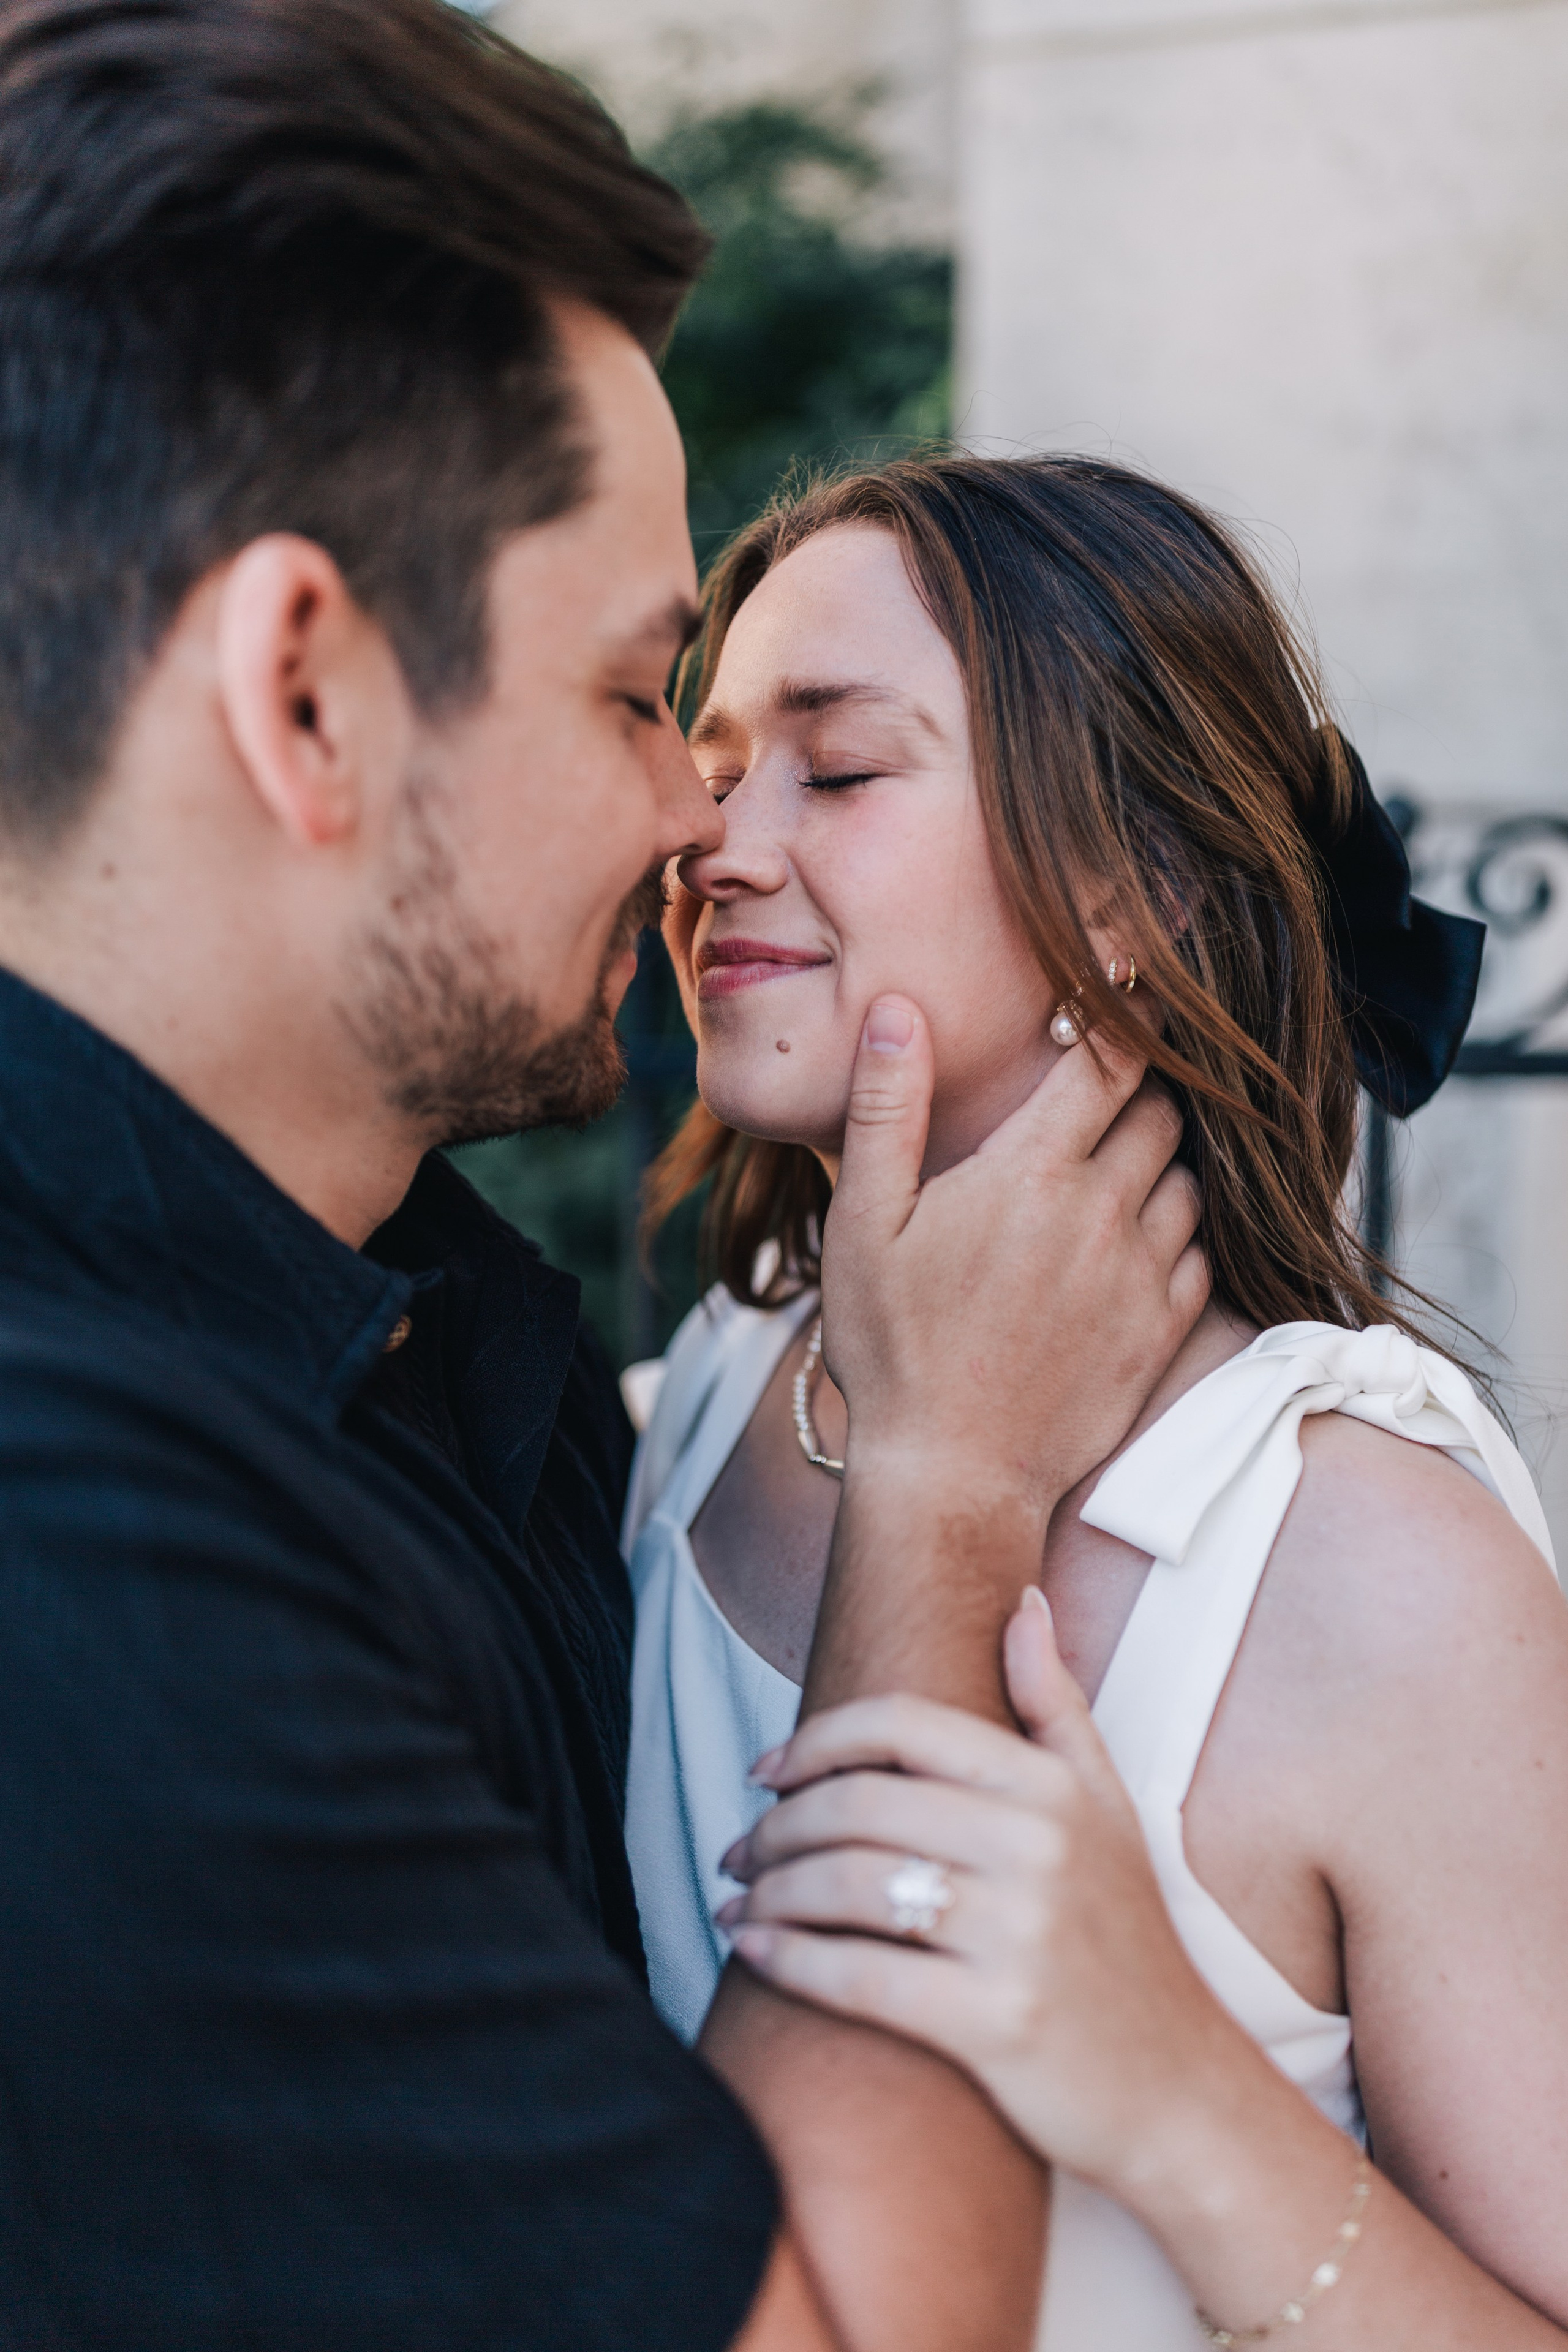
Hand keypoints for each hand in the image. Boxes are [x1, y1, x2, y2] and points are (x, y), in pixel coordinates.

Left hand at [720, 1589, 1243, 2201]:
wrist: (1179, 2088)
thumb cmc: (1126, 1940)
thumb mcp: (1109, 1808)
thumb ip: (1056, 1704)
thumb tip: (1024, 1605)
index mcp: (1051, 1789)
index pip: (899, 1727)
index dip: (815, 1741)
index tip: (766, 1771)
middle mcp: (1039, 1850)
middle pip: (858, 1808)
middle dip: (775, 1827)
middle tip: (738, 1848)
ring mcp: (1020, 1937)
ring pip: (848, 1887)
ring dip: (769, 1891)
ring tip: (737, 1900)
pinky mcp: (996, 2022)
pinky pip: (860, 1976)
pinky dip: (790, 1959)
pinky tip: (754, 1951)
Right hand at [821, 996, 1206, 1524]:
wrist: (951, 1476)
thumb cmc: (893, 1348)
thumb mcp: (862, 1221)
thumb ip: (887, 1106)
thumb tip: (897, 1010)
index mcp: (1030, 1171)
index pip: (1108, 1062)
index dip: (1124, 1020)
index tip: (1124, 999)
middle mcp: (1101, 1212)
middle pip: (1161, 1114)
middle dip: (1140, 1094)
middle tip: (1103, 1098)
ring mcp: (1141, 1275)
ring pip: (1188, 1181)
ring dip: (1161, 1164)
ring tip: (1115, 1174)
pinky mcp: (1163, 1332)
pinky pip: (1200, 1254)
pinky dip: (1179, 1236)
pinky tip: (1134, 1248)